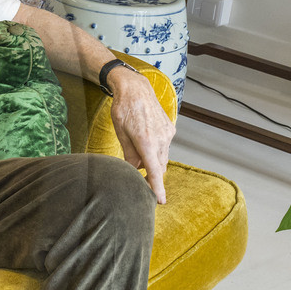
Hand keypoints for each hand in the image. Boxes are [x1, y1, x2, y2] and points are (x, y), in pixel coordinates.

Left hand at [108, 67, 174, 203]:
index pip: (153, 172)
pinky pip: (164, 147)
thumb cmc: (123, 109)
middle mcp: (161, 139)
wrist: (136, 88)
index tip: (160, 201)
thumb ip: (128, 154)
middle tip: (135, 173)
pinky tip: (144, 141)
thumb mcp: (120, 133)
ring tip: (136, 150)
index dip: (157, 188)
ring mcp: (168, 134)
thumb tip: (131, 171)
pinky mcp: (170, 129)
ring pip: (162, 158)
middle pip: (158, 167)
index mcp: (146, 142)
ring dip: (152, 161)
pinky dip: (156, 151)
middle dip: (149, 174)